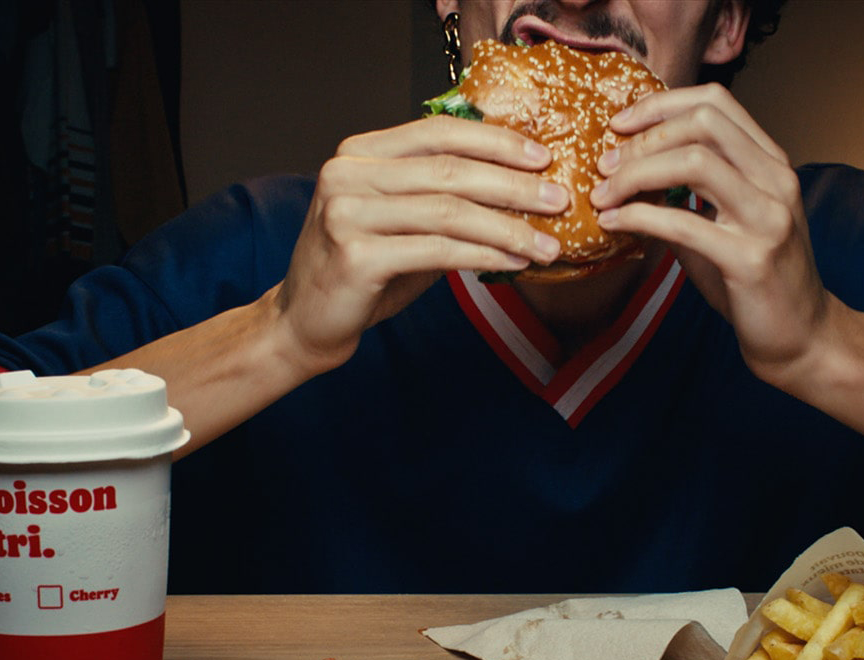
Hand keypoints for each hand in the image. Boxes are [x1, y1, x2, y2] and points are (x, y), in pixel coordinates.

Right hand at [271, 115, 569, 374]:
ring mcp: (347, 213)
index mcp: (359, 153)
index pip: (438, 132)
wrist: (304, 323)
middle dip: (513, 185)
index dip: (495, 141)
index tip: (542, 155)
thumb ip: (442, 198)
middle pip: (449, 170)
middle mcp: (348, 173)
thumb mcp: (401, 223)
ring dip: (508, 227)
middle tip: (559, 199)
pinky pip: (438, 250)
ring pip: (449, 211)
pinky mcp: (356, 255)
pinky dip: (483, 256)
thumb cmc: (361, 272)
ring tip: (547, 242)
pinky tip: (513, 263)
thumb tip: (518, 186)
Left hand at [589, 83, 832, 385]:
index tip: (620, 124)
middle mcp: (776, 180)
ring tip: (604, 193)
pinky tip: (614, 223)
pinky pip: (684, 223)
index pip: (716, 102)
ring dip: (636, 173)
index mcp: (771, 164)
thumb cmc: (756, 282)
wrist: (802, 338)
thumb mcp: (726, 224)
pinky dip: (638, 216)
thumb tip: (624, 174)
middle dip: (644, 138)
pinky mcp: (751, 258)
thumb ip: (687, 195)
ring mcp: (769, 217)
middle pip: (703, 123)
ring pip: (695, 161)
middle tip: (605, 164)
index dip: (661, 104)